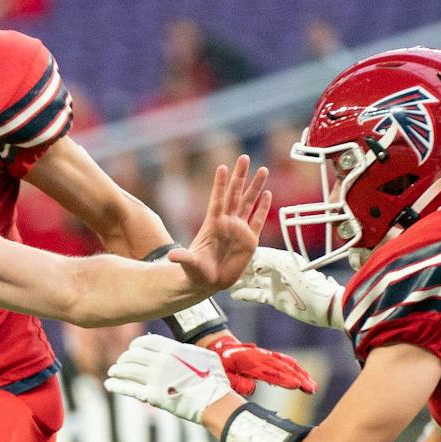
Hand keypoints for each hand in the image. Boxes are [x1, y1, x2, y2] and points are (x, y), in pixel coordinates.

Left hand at [104, 334, 234, 424]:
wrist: (214, 401)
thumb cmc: (214, 379)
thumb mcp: (204, 356)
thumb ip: (188, 350)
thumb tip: (178, 348)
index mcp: (172, 349)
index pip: (145, 342)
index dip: (135, 345)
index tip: (132, 349)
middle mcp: (160, 361)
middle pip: (133, 355)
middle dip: (125, 358)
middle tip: (121, 362)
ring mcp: (155, 379)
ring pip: (128, 370)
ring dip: (118, 370)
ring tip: (113, 372)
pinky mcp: (152, 396)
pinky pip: (129, 389)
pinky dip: (117, 385)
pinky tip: (109, 384)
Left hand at [170, 157, 270, 294]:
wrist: (208, 283)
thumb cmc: (196, 272)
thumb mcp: (189, 265)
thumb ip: (183, 258)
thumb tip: (172, 257)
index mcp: (213, 224)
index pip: (218, 199)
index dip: (220, 184)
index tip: (222, 167)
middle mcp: (227, 223)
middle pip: (235, 195)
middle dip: (240, 176)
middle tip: (245, 158)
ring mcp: (239, 230)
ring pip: (249, 203)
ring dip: (256, 187)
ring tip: (262, 169)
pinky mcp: (250, 241)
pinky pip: (257, 220)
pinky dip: (263, 208)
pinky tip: (268, 194)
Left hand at [201, 331, 316, 394]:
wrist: (219, 347)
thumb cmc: (220, 365)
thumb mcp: (222, 375)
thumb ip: (236, 383)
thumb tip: (252, 388)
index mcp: (249, 362)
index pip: (269, 372)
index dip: (283, 379)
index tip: (296, 385)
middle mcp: (260, 357)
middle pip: (283, 368)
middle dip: (299, 378)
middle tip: (312, 389)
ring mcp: (265, 355)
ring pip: (287, 363)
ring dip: (301, 374)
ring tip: (312, 386)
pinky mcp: (268, 356)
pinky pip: (284, 360)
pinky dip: (296, 368)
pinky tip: (305, 376)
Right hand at [227, 246, 345, 330]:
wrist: (323, 305)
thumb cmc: (308, 283)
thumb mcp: (287, 267)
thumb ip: (268, 260)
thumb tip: (252, 258)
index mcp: (280, 259)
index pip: (257, 254)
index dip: (244, 254)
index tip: (229, 253)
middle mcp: (277, 270)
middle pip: (253, 268)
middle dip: (238, 269)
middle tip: (221, 268)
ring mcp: (276, 285)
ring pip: (253, 282)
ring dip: (240, 283)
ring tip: (224, 283)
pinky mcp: (276, 299)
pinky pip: (257, 295)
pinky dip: (246, 295)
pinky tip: (234, 294)